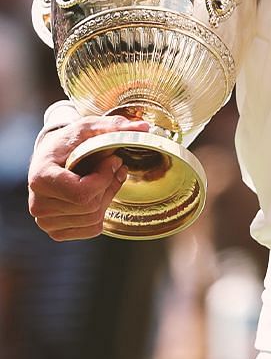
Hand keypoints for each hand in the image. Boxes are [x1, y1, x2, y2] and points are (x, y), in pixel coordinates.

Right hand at [28, 108, 151, 240]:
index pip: (82, 193)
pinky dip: (102, 212)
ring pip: (94, 219)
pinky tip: (98, 194)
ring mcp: (45, 222)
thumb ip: (115, 126)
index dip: (105, 178)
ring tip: (104, 179)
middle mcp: (38, 205)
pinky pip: (93, 229)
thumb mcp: (89, 128)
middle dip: (109, 185)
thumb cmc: (69, 143)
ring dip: (107, 197)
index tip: (113, 160)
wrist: (51, 159)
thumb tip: (144, 126)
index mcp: (40, 179)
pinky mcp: (56, 231)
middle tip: (113, 168)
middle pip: (90, 207)